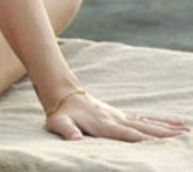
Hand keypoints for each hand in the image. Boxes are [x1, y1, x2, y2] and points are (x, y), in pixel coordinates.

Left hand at [46, 90, 189, 141]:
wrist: (63, 95)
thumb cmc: (61, 114)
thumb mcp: (59, 123)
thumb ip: (67, 131)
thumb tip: (75, 140)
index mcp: (104, 124)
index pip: (126, 134)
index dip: (142, 140)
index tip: (159, 145)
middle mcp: (116, 119)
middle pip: (143, 128)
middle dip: (163, 134)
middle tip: (184, 137)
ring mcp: (121, 117)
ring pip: (148, 123)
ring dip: (167, 128)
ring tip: (186, 130)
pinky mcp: (122, 116)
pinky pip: (145, 119)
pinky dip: (161, 121)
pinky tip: (177, 123)